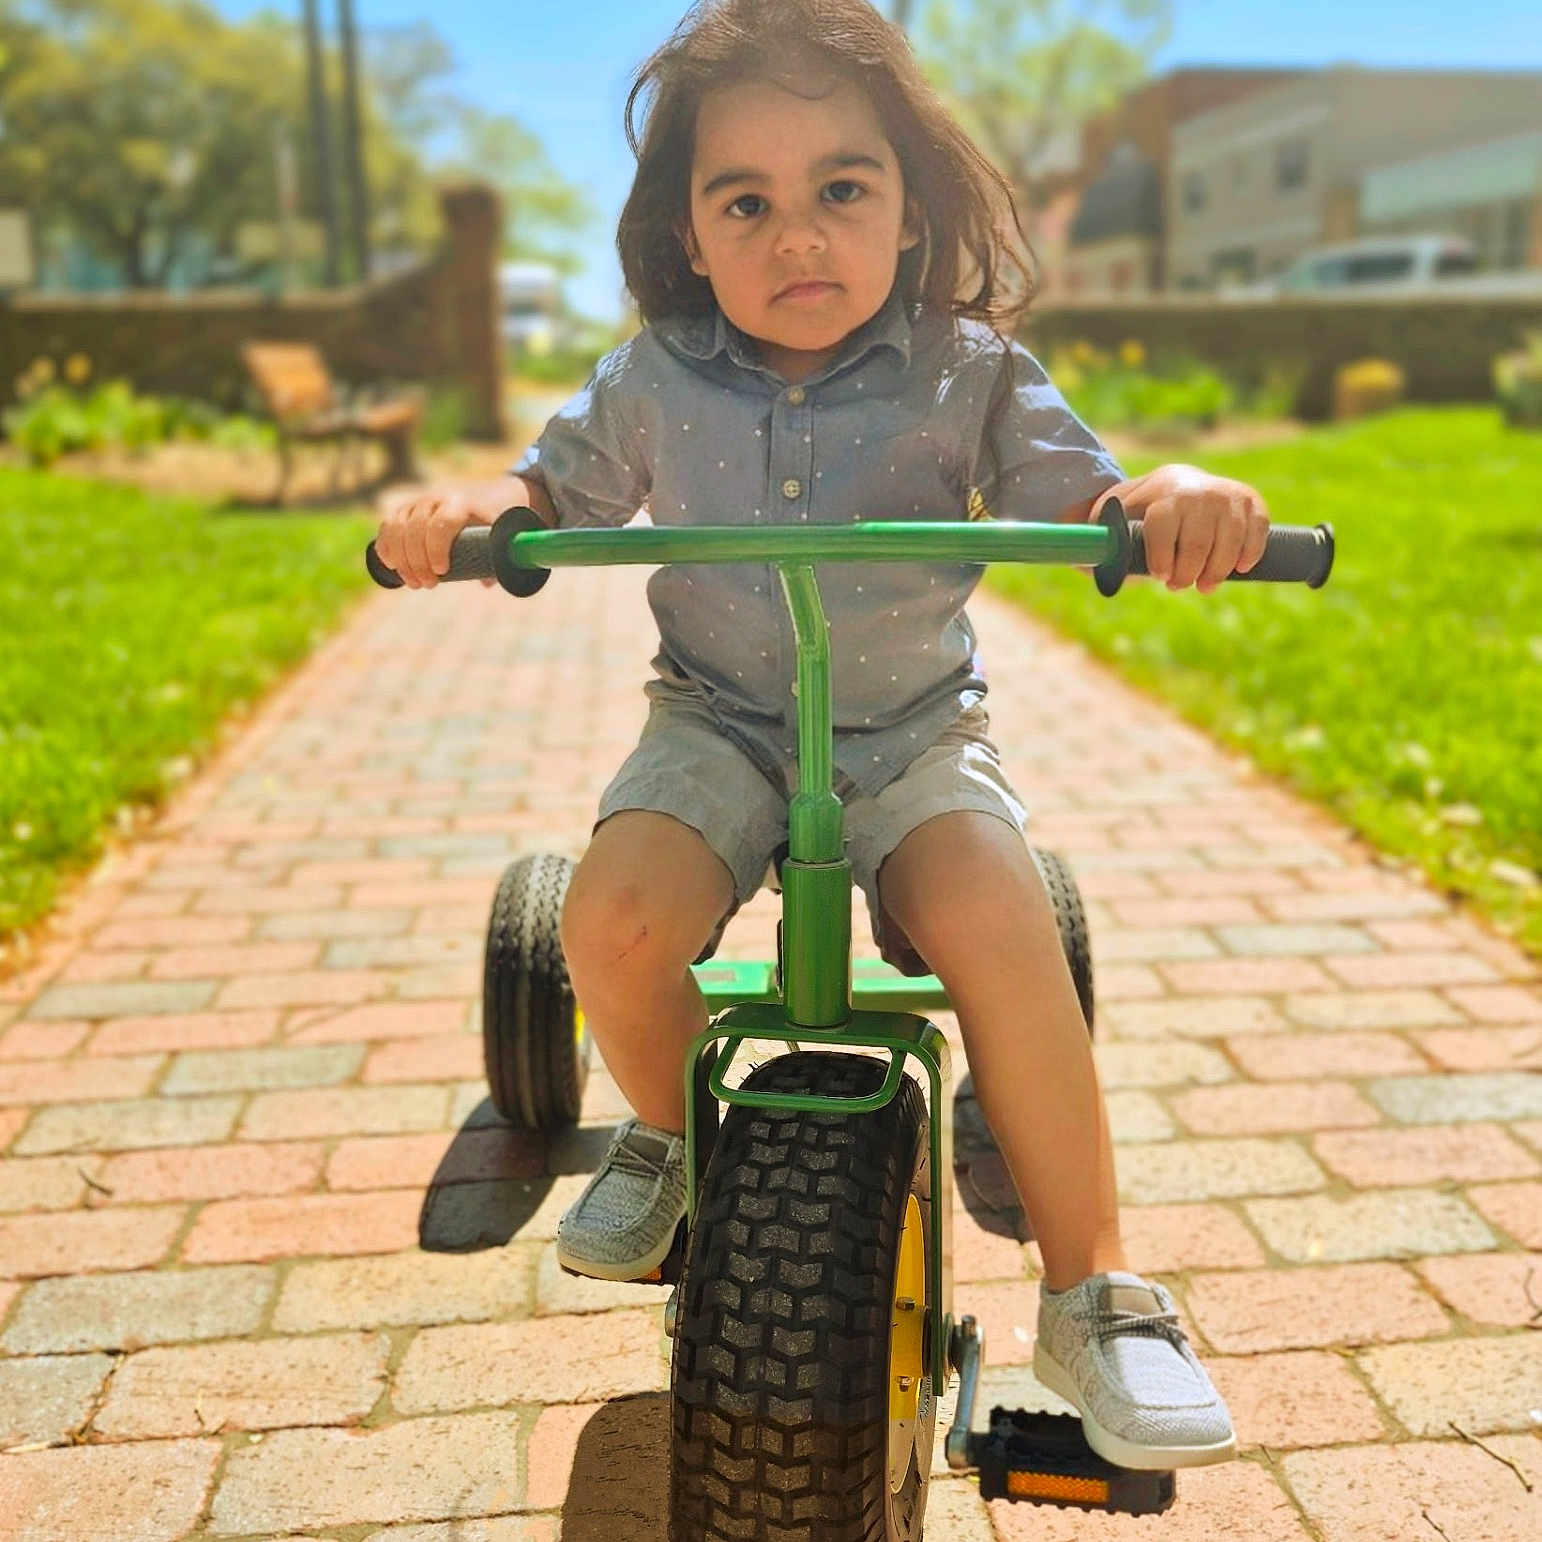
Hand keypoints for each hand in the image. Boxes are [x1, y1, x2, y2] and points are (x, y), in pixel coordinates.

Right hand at [373, 479, 516, 588]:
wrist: (481, 500)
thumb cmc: (489, 526)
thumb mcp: (496, 537)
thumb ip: (495, 558)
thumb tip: (487, 582)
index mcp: (460, 503)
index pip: (443, 523)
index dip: (438, 548)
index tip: (441, 572)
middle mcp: (435, 500)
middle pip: (416, 529)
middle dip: (418, 562)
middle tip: (428, 585)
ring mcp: (416, 504)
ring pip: (397, 529)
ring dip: (402, 560)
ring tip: (414, 583)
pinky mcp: (402, 511)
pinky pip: (386, 528)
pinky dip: (386, 548)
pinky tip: (393, 566)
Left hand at [1101, 465, 1269, 593]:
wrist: (1174, 483)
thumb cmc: (1138, 513)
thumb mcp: (1113, 519)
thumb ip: (1100, 540)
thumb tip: (1085, 561)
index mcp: (1161, 489)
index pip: (1162, 524)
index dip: (1161, 556)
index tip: (1160, 577)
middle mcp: (1197, 488)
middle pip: (1196, 540)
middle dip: (1187, 573)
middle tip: (1179, 587)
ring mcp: (1227, 494)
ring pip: (1229, 541)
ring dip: (1217, 571)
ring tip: (1205, 586)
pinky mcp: (1251, 502)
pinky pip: (1258, 532)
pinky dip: (1250, 554)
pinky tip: (1239, 568)